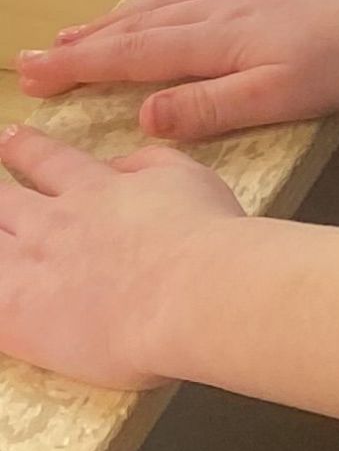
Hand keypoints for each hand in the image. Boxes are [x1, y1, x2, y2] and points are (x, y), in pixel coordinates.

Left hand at [0, 125, 239, 391]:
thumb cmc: (206, 235)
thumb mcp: (189, 176)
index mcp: (94, 189)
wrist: (192, 291)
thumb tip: (117, 163)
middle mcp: (53, 222)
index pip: (49, 161)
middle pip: (3, 200)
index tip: (9, 136)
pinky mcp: (17, 314)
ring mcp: (30, 267)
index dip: (25, 148)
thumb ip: (148, 163)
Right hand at [16, 0, 338, 142]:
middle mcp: (226, 4)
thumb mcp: (279, 99)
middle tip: (35, 55)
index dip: (79, 67)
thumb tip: (140, 117)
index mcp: (219, 40)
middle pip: (142, 26)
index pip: (133, 58)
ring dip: (126, 12)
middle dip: (86, 42)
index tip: (30, 74)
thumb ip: (209, 108)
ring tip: (85, 24)